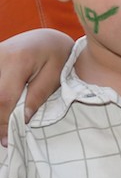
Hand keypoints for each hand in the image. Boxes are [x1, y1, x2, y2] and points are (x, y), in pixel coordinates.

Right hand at [0, 29, 72, 145]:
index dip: (2, 122)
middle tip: (4, 137)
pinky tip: (5, 111)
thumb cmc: (58, 55)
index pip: (3, 98)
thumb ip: (38, 96)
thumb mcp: (56, 75)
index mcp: (18, 60)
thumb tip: (23, 119)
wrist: (49, 37)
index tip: (6, 140)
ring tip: (6, 124)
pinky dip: (0, 100)